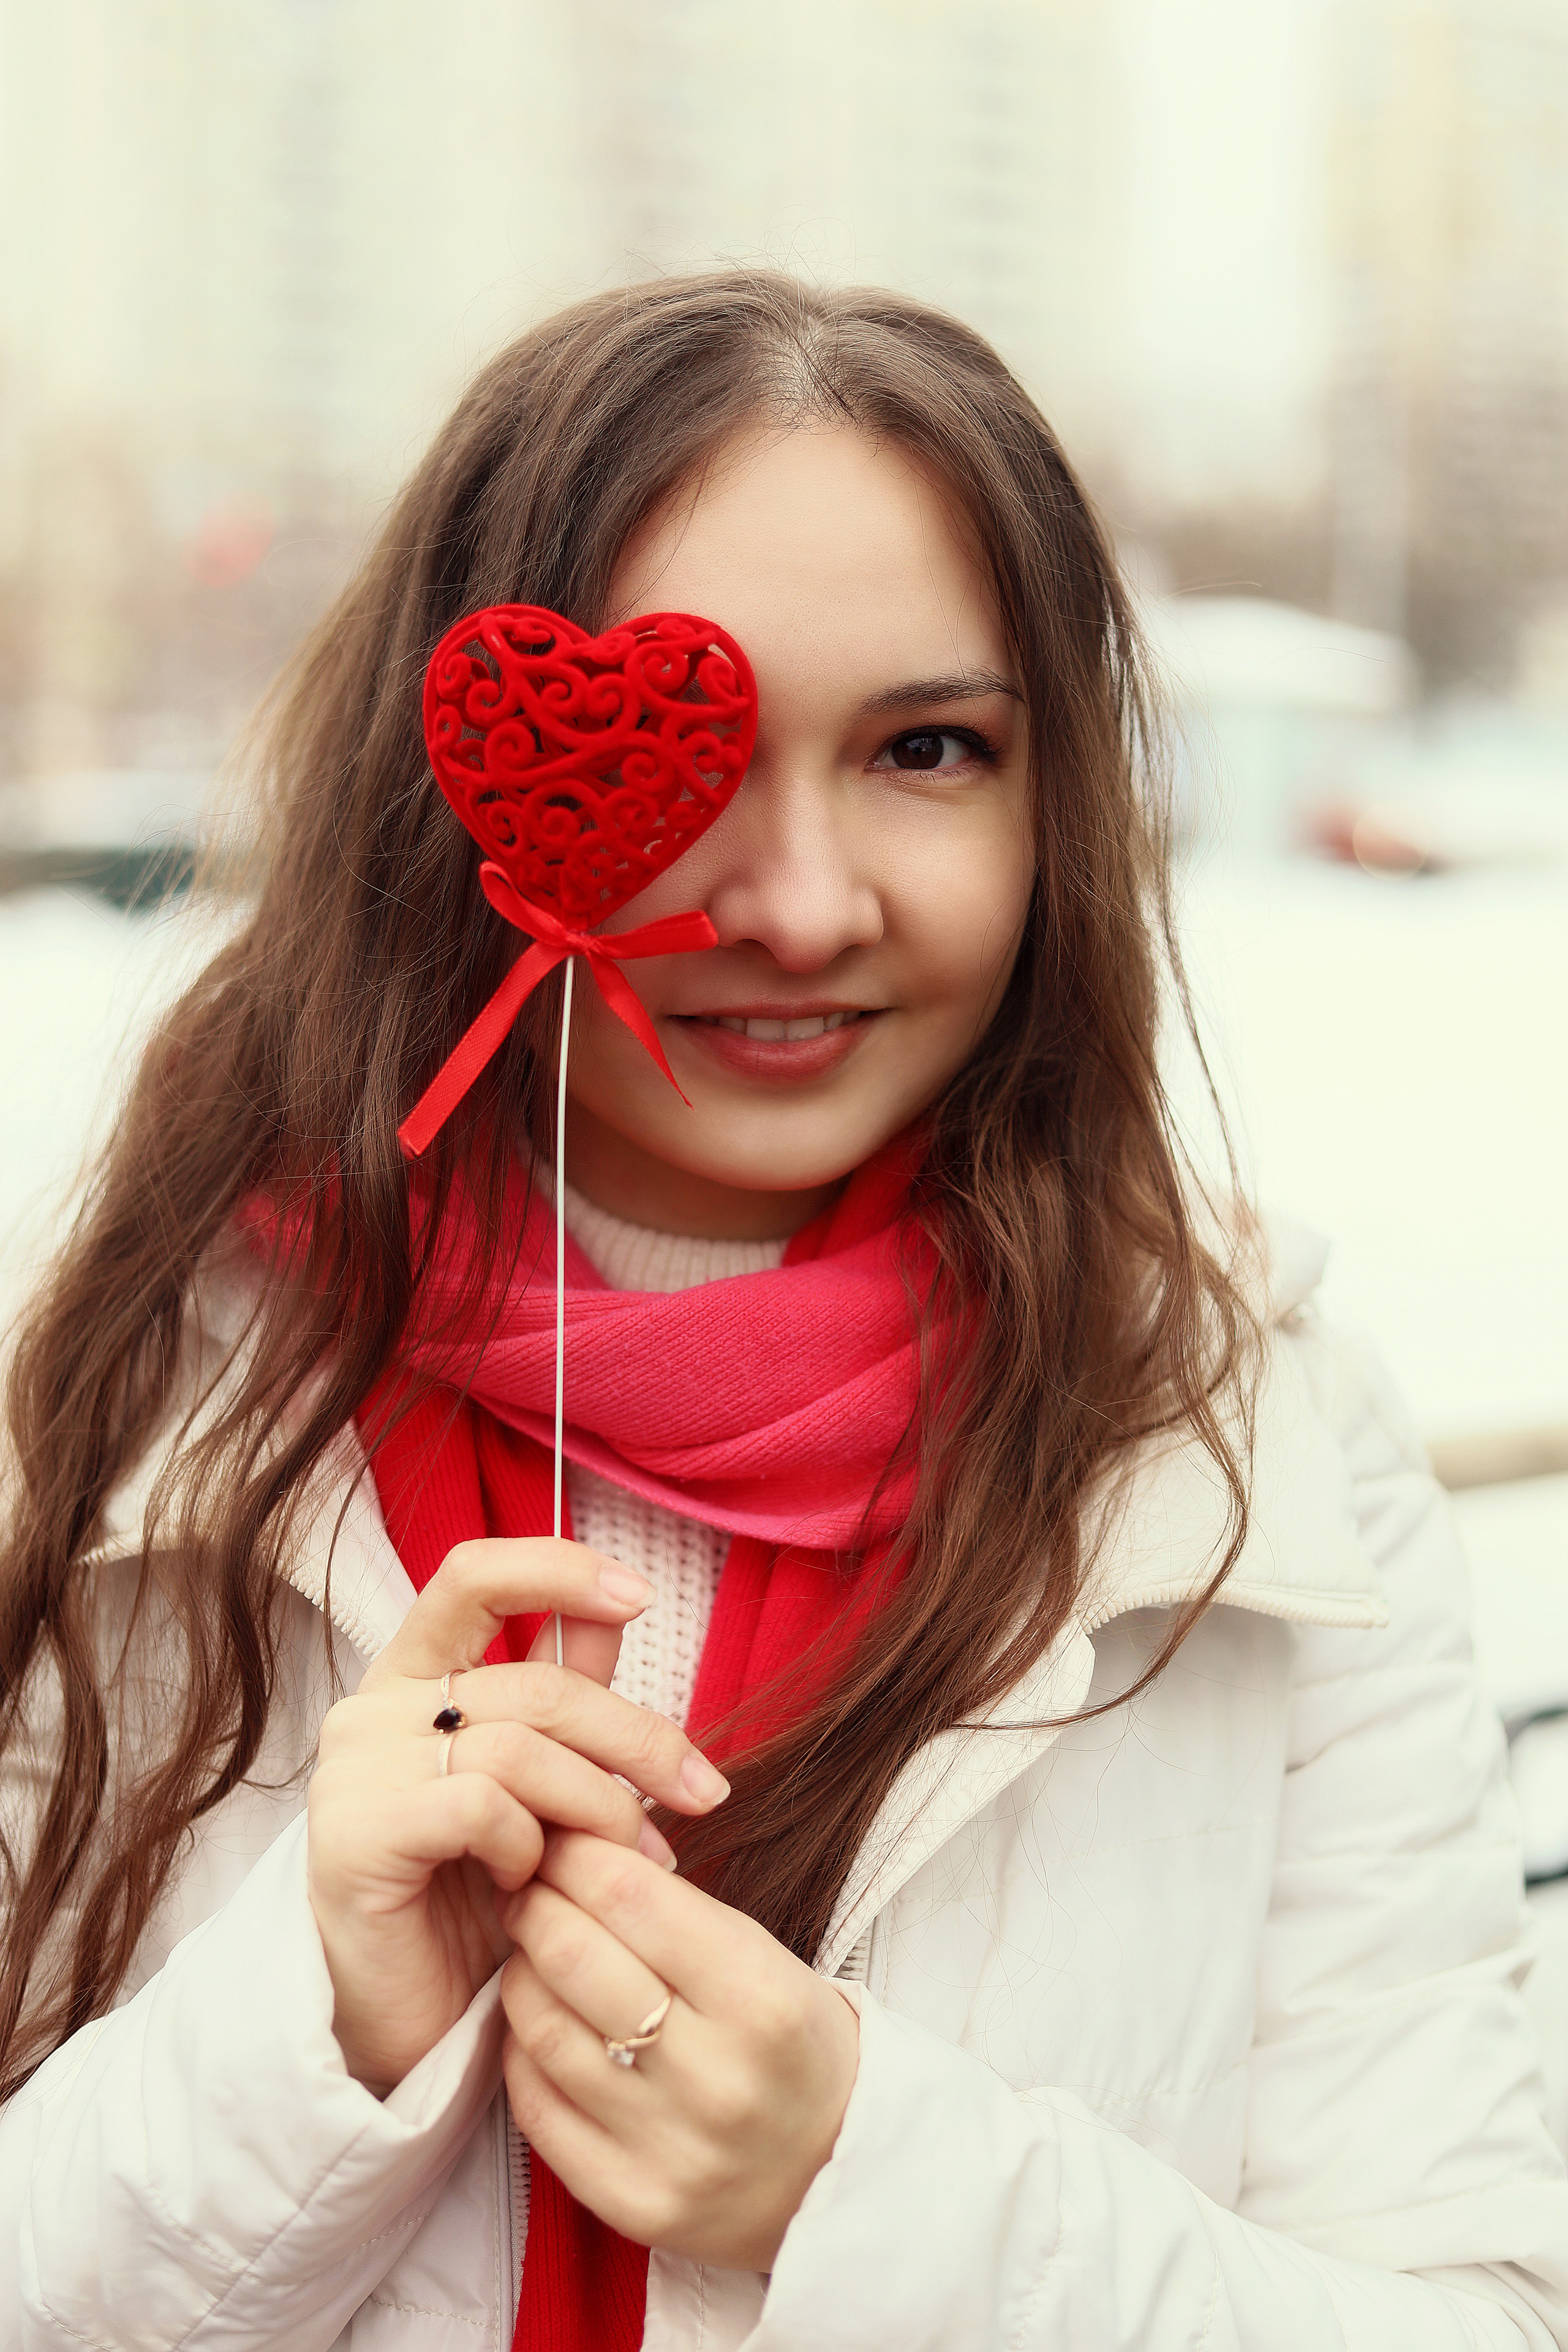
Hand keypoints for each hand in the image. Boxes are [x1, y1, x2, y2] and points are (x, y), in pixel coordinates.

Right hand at [306, 1539, 731, 2094]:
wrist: (403, 2022)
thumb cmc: (470, 1900)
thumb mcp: (534, 1788)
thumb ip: (562, 1700)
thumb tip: (615, 1617)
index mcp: (410, 1677)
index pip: (473, 1575)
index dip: (558, 1570)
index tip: (642, 1596)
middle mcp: (372, 1708)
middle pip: (535, 1682)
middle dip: (637, 1737)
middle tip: (701, 1792)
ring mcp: (355, 1768)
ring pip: (519, 1745)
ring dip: (598, 1805)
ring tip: (629, 1858)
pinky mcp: (354, 1834)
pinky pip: (481, 1807)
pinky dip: (528, 1845)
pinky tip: (530, 1887)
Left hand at [500, 1830, 859, 2270]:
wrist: (836, 2168)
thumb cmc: (791, 2041)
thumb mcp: (763, 1956)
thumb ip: (671, 1908)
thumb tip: (573, 1847)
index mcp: (763, 2000)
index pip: (631, 1898)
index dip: (576, 1855)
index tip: (557, 1841)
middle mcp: (718, 2079)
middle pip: (574, 1959)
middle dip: (535, 1905)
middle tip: (528, 1887)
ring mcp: (671, 2150)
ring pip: (542, 2031)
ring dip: (521, 1974)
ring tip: (532, 1953)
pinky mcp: (631, 2204)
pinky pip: (536, 2107)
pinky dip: (521, 2052)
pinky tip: (538, 2024)